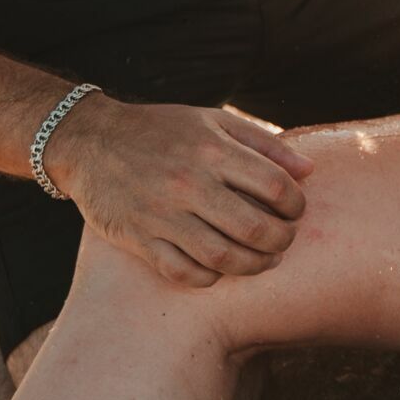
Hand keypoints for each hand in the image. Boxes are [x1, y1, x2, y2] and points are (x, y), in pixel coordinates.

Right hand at [43, 95, 315, 287]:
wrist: (91, 141)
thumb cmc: (162, 129)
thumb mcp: (214, 121)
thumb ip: (264, 144)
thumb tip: (308, 172)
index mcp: (213, 151)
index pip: (275, 187)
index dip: (296, 204)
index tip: (296, 210)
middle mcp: (189, 183)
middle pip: (254, 228)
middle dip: (281, 240)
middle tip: (284, 240)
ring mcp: (163, 214)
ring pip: (223, 257)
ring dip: (253, 265)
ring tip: (264, 260)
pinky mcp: (139, 239)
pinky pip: (183, 272)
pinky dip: (209, 278)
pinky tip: (221, 268)